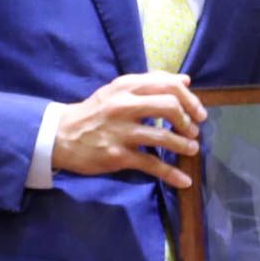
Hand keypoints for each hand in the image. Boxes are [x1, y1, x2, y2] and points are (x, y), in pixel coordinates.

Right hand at [51, 72, 205, 187]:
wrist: (61, 135)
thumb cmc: (96, 111)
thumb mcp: (119, 90)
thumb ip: (151, 83)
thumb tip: (186, 80)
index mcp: (126, 86)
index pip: (167, 84)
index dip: (189, 98)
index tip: (198, 112)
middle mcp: (124, 105)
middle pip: (169, 106)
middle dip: (188, 120)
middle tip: (194, 130)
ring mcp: (121, 132)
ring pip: (163, 137)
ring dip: (183, 145)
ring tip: (191, 149)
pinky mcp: (117, 156)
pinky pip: (151, 165)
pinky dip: (171, 174)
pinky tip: (184, 181)